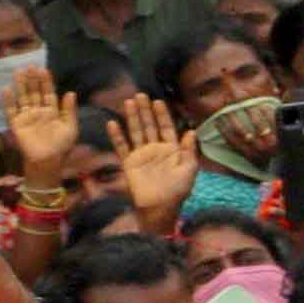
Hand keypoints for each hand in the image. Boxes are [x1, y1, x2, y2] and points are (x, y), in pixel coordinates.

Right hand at [4, 72, 81, 183]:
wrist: (48, 161)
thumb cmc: (62, 146)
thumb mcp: (70, 127)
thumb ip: (69, 110)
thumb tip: (71, 92)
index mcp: (53, 111)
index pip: (48, 93)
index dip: (46, 82)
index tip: (44, 70)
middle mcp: (38, 111)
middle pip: (34, 92)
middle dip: (32, 80)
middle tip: (30, 66)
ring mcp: (27, 117)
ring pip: (23, 98)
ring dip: (20, 85)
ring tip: (18, 72)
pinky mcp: (17, 124)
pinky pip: (11, 111)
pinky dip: (8, 101)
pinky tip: (6, 89)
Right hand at [113, 93, 194, 226]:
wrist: (160, 207)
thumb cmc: (177, 190)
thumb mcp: (189, 170)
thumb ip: (189, 150)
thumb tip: (191, 131)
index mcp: (171, 149)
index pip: (166, 127)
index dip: (162, 115)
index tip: (158, 101)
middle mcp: (155, 149)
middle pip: (149, 126)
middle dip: (145, 111)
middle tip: (140, 95)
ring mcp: (141, 155)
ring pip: (136, 132)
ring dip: (132, 117)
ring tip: (128, 102)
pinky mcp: (129, 163)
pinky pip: (121, 146)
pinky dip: (116, 136)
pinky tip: (112, 123)